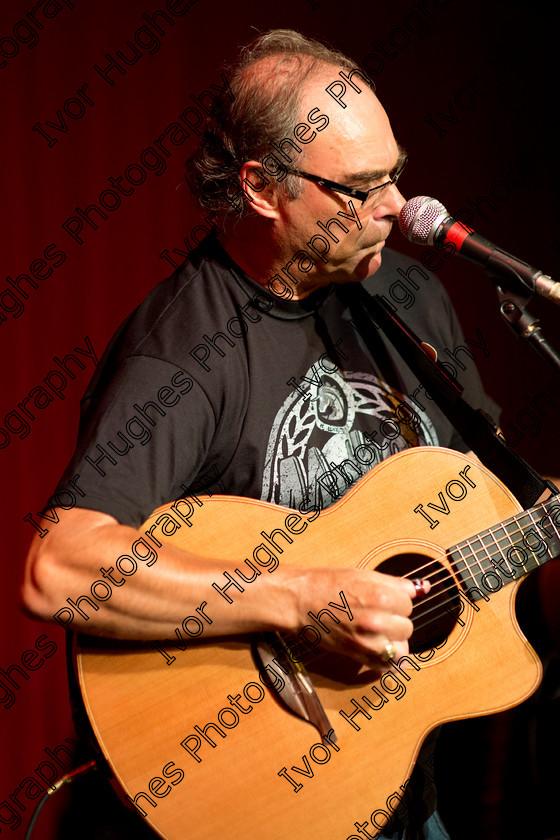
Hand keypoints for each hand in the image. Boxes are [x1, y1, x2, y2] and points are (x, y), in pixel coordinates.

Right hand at [293, 567, 427, 669]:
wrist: (300, 601)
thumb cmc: (327, 584)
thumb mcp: (363, 575)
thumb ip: (396, 584)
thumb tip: (422, 588)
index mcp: (380, 595)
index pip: (409, 603)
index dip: (397, 600)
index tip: (386, 598)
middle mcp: (377, 619)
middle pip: (407, 625)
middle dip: (396, 619)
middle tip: (378, 613)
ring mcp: (368, 640)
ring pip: (402, 648)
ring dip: (394, 640)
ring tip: (378, 631)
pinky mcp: (359, 655)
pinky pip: (387, 665)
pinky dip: (386, 659)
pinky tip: (377, 647)